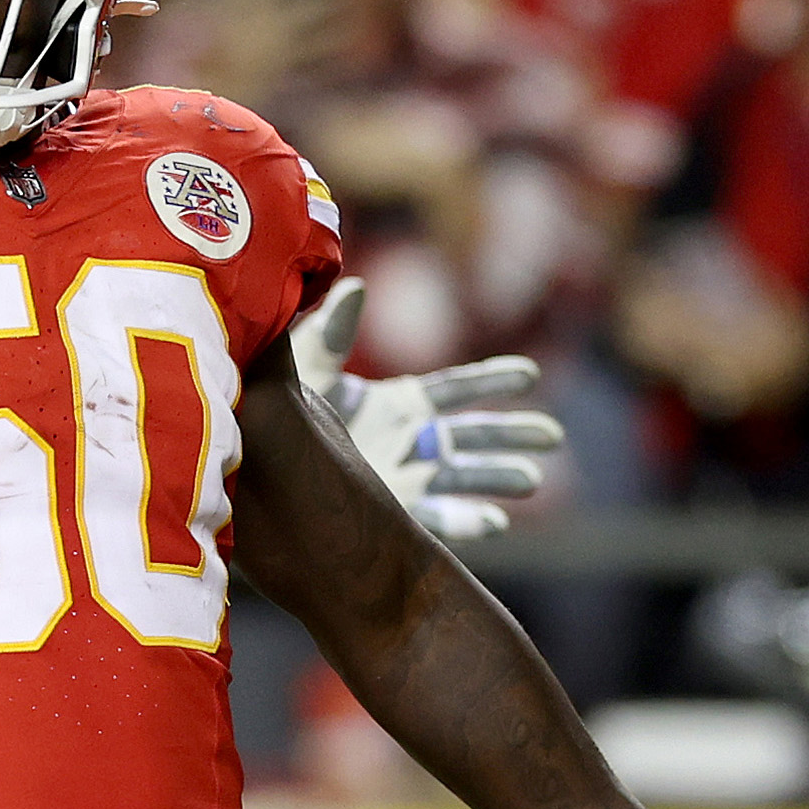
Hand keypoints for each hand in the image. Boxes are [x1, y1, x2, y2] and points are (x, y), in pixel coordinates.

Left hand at [290, 275, 563, 540]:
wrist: (254, 469)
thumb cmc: (276, 414)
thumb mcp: (306, 372)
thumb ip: (331, 333)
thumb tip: (354, 286)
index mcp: (395, 403)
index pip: (454, 389)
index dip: (492, 381)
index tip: (530, 374)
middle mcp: (408, 441)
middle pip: (474, 435)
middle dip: (514, 434)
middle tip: (554, 437)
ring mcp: (405, 479)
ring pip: (465, 477)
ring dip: (498, 478)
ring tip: (531, 480)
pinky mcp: (392, 514)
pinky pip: (437, 520)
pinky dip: (466, 520)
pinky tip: (493, 523)